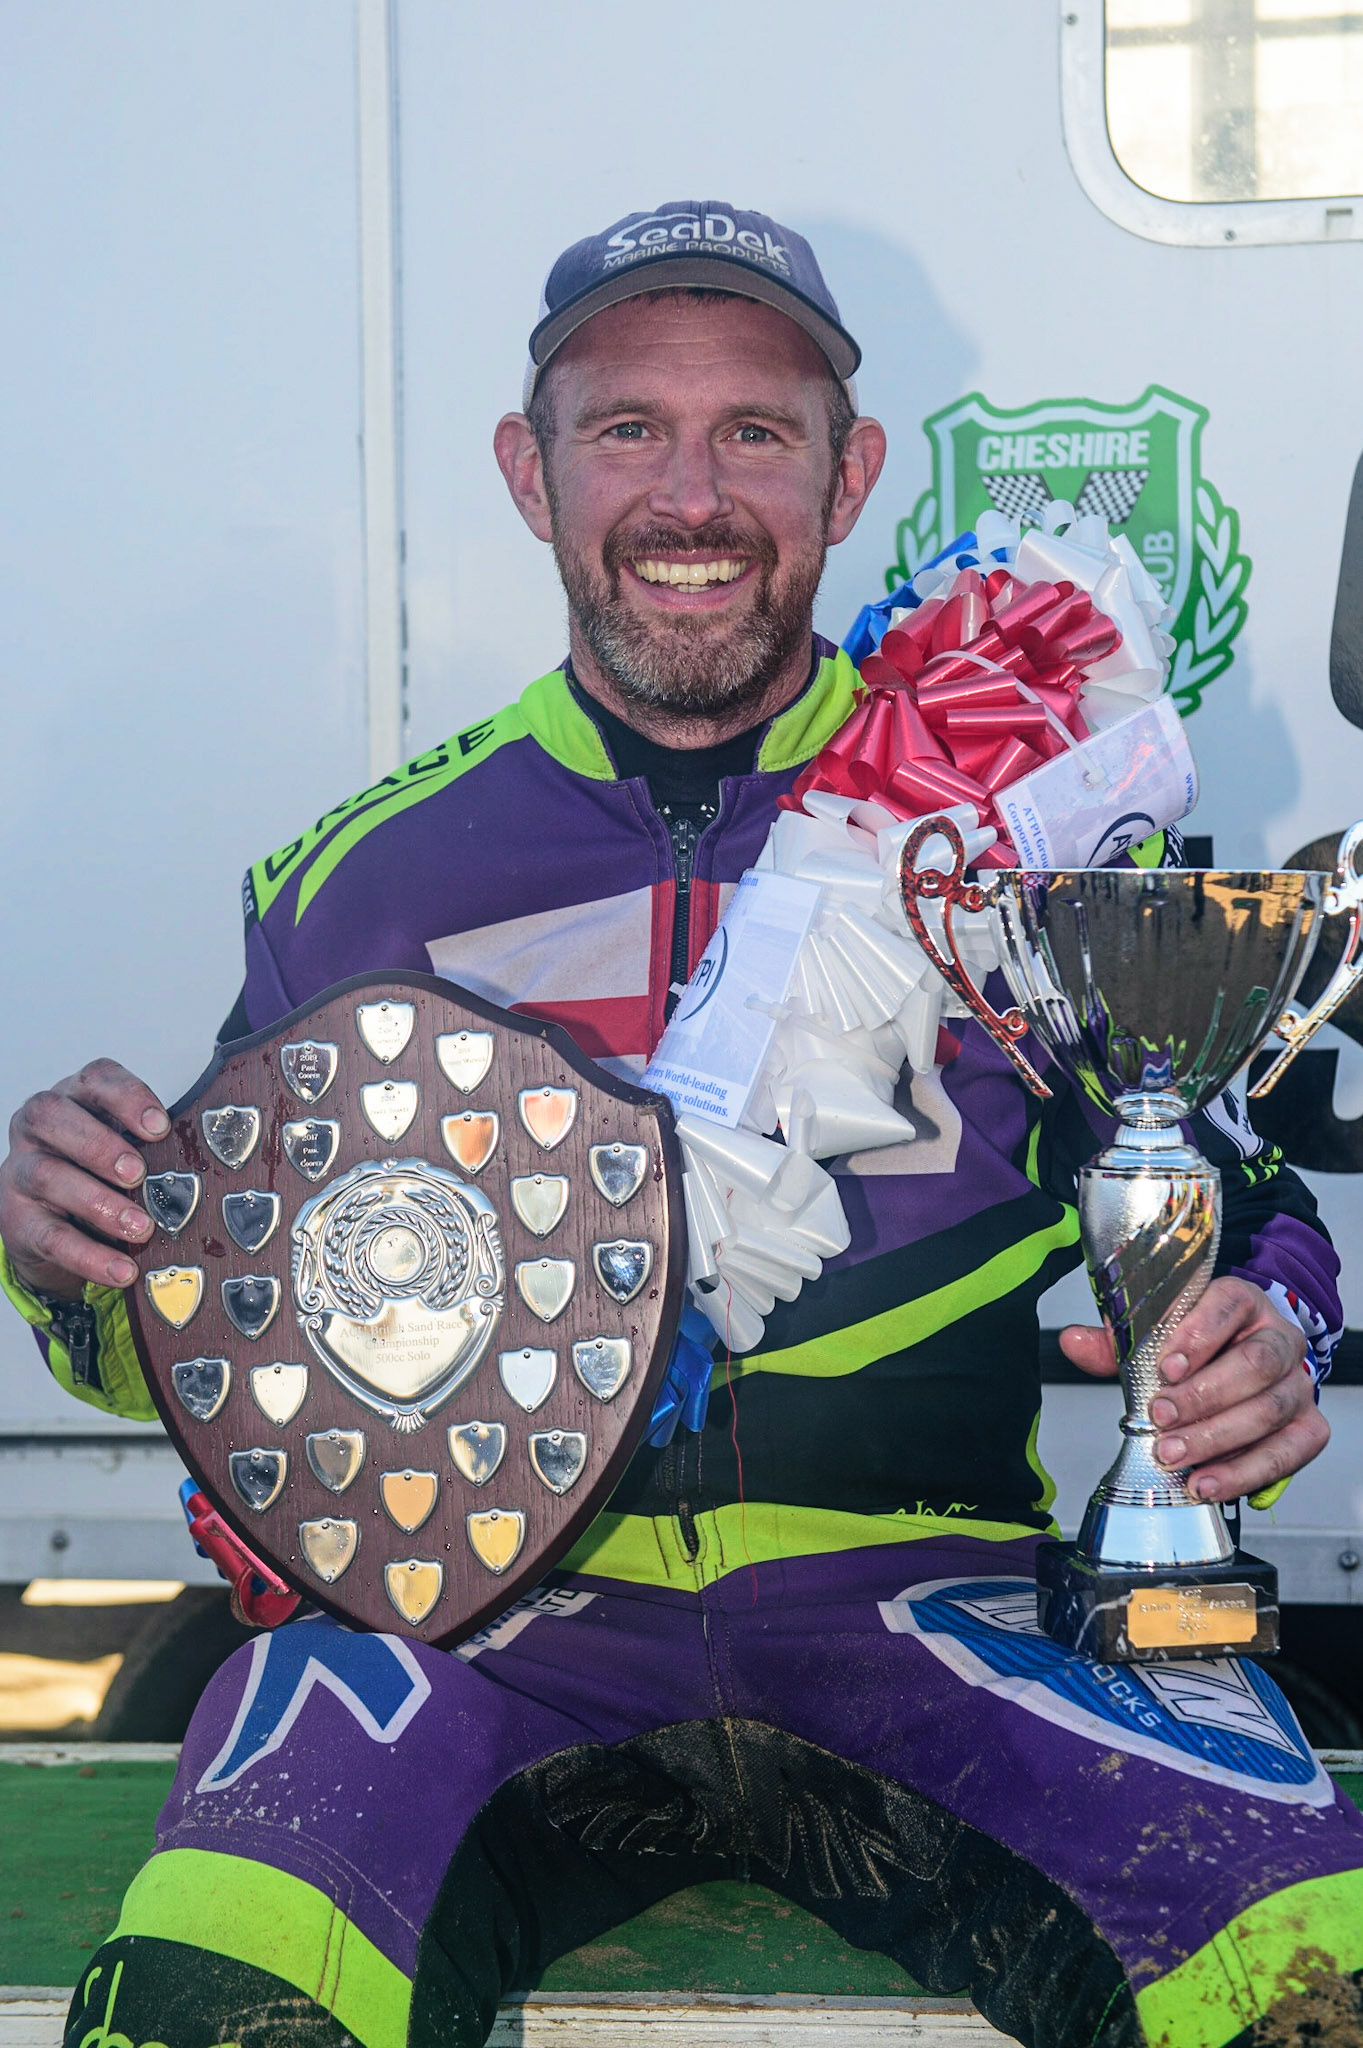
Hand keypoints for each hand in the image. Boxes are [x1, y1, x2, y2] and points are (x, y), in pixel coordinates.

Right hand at [0, 1061, 169, 1297]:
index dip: (127, 1097)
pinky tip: (122, 1269)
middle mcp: (40, 1128)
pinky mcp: (18, 1221)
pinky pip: (50, 1237)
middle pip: (53, 1116)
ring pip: (46, 1175)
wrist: (53, 1225)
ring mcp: (22, 1172)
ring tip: (140, 1227)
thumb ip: (154, 1147)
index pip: (94, 1078)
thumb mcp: (128, 1149)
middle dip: (99, 1144)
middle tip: (138, 1174)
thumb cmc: (101, 1175)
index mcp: (76, 1099)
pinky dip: (89, 1256)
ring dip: (98, 1202)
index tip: (160, 1127)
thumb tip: (212, 1163)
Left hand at [1058, 1275, 1327, 1502]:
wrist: (1239, 1364)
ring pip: (1271, 1410)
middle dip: (1204, 1397)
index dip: (1198, 1337)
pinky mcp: (1309, 1427)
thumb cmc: (1196, 1348)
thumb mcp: (1155, 1335)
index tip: (1165, 1368)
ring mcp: (1298, 1384)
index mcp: (1242, 1301)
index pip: (1228, 1306)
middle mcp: (1279, 1338)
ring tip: (1175, 1458)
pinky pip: (1290, 1452)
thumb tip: (1072, 1342)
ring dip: (1219, 1439)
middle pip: (1256, 1364)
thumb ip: (1115, 1341)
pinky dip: (1247, 1472)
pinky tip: (1209, 1483)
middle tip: (1161, 1419)